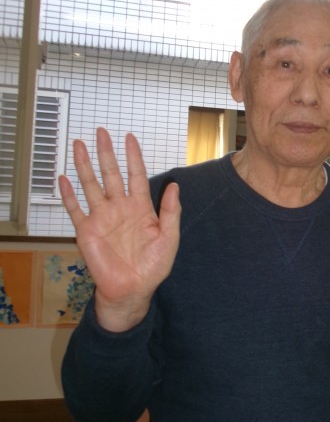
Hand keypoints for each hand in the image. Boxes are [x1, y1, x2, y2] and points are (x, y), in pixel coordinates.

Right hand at [59, 128, 180, 331]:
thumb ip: (171, 212)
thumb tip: (175, 186)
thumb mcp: (169, 238)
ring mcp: (102, 218)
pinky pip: (75, 208)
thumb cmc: (152, 267)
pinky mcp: (87, 231)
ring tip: (80, 145)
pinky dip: (68, 194)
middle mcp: (120, 208)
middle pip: (111, 174)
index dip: (133, 156)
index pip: (136, 175)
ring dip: (85, 165)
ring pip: (91, 184)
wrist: (132, 289)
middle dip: (106, 153)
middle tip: (101, 132)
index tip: (129, 137)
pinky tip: (63, 179)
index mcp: (141, 208)